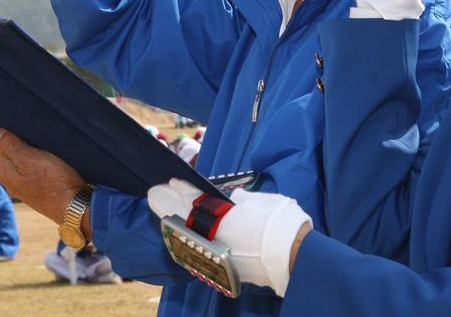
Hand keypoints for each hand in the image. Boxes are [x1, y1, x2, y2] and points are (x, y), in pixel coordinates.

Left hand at [0, 128, 89, 239]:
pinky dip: (41, 161)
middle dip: (24, 143)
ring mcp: (24, 185)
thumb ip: (10, 146)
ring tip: (48, 150)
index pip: (1, 144)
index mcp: (5, 172)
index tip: (31, 134)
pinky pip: (34, 168)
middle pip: (12, 152)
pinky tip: (51, 161)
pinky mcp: (37, 188)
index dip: (15, 134)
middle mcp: (11, 180)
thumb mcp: (30, 158)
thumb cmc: (54, 182)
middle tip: (41, 141)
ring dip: (34, 152)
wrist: (75, 206)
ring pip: (24, 159)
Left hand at [148, 179, 311, 296]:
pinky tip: (184, 237)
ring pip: (188, 240)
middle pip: (184, 221)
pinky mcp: (225, 270)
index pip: (194, 202)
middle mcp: (216, 240)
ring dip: (177, 225)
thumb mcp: (259, 201)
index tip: (172, 182)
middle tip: (154, 195)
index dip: (182, 191)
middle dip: (168, 207)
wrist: (296, 257)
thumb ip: (240, 200)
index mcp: (222, 219)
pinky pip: (200, 253)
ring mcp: (219, 257)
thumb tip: (231, 201)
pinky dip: (190, 243)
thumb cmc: (281, 223)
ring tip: (165, 214)